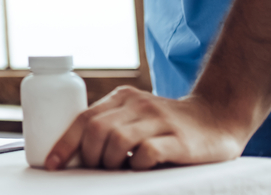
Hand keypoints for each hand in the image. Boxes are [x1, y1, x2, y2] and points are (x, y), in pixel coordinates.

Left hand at [45, 86, 247, 170]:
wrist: (218, 117)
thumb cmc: (168, 125)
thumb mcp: (137, 116)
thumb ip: (113, 126)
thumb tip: (75, 157)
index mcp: (122, 97)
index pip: (85, 118)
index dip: (64, 143)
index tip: (52, 164)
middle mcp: (138, 104)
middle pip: (97, 130)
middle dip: (88, 156)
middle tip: (95, 172)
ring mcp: (160, 120)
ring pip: (117, 139)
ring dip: (109, 162)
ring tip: (117, 170)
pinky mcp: (179, 140)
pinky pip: (147, 153)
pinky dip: (136, 164)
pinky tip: (139, 168)